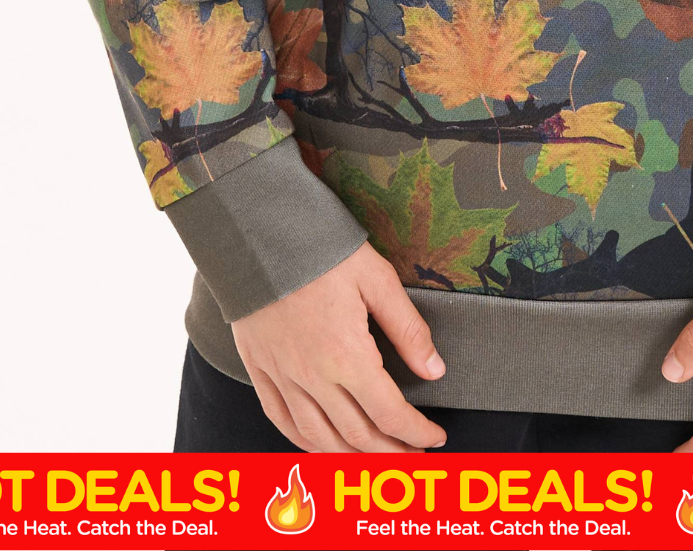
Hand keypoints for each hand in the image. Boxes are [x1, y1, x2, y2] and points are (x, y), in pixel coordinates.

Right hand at [230, 242, 448, 452]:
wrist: (258, 231)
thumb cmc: (321, 250)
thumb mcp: (377, 278)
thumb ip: (408, 329)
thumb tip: (435, 370)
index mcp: (346, 356)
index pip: (390, 414)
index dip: (417, 433)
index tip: (435, 438)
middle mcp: (312, 377)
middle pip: (357, 436)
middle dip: (391, 453)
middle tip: (413, 458)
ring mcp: (281, 377)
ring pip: (319, 439)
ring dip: (351, 459)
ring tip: (375, 460)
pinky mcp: (259, 369)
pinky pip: (282, 422)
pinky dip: (305, 443)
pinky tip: (322, 447)